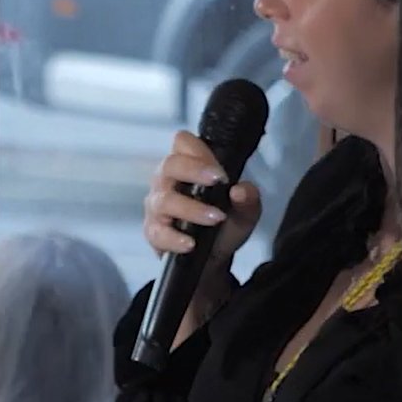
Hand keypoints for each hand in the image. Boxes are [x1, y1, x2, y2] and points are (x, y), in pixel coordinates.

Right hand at [143, 130, 261, 268]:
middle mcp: (167, 182)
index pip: (183, 143)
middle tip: (217, 181)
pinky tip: (190, 243)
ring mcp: (157, 206)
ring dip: (191, 209)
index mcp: (188, 168)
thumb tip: (240, 190)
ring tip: (215, 218)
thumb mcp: (245, 212)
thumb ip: (248, 199)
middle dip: (194, 170)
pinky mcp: (152, 232)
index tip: (219, 170)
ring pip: (164, 200)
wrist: (212, 258)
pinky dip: (174, 238)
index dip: (199, 151)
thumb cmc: (224, 225)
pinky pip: (157, 232)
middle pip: (170, 164)